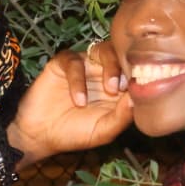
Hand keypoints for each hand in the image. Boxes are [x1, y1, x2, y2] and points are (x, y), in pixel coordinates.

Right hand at [11, 43, 131, 163]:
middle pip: (121, 54)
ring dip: (110, 67)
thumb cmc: (74, 134)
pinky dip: (79, 80)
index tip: (144, 88)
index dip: (141, 75)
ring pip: (101, 50)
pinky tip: (79, 101)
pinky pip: (74, 61)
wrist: (40, 136)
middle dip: (127, 68)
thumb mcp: (103, 131)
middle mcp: (101, 71)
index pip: (133, 69)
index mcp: (116, 86)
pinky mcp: (62, 64)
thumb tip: (137, 100)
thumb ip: (121, 117)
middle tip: (127, 87)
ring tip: (110, 90)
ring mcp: (83, 66)